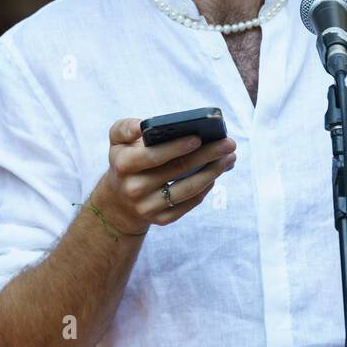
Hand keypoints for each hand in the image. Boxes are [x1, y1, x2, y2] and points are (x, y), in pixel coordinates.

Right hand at [95, 117, 237, 230]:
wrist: (119, 201)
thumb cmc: (126, 160)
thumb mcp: (117, 142)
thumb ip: (125, 128)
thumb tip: (141, 127)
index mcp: (123, 164)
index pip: (153, 155)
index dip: (177, 147)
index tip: (199, 137)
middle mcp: (134, 188)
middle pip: (177, 170)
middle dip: (207, 155)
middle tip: (229, 143)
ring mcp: (147, 207)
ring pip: (188, 189)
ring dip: (213, 172)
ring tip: (229, 158)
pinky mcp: (161, 220)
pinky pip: (189, 203)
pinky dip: (206, 188)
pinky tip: (216, 174)